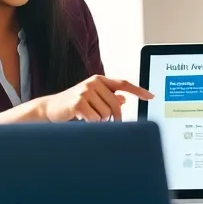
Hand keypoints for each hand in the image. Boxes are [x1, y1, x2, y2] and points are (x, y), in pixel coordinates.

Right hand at [39, 75, 153, 121]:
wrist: (50, 108)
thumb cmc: (74, 105)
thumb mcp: (92, 99)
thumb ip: (107, 97)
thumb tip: (124, 99)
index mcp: (99, 80)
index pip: (123, 84)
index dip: (139, 90)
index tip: (151, 96)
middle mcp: (93, 82)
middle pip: (116, 105)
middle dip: (114, 118)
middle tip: (107, 123)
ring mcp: (85, 91)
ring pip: (106, 114)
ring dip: (99, 121)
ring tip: (87, 117)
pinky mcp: (78, 102)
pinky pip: (95, 119)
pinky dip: (91, 123)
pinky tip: (81, 119)